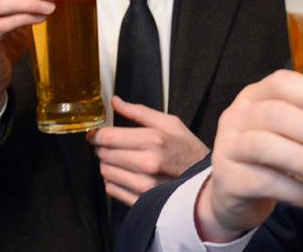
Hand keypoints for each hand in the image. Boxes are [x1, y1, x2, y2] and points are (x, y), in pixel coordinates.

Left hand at [87, 96, 209, 205]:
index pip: (108, 137)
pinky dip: (114, 181)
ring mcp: (144, 185)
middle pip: (104, 154)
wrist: (206, 182)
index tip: (96, 134)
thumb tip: (115, 101)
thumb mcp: (171, 123)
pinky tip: (128, 175)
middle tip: (115, 146)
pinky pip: (111, 189)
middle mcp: (147, 163)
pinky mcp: (141, 201)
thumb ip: (139, 112)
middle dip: (104, 148)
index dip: (97, 134)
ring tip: (124, 161)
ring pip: (105, 172)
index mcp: (154, 140)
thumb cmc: (188, 150)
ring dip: (109, 164)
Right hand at [195, 70, 302, 242]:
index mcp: (254, 96)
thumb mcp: (282, 131)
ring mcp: (227, 146)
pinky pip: (261, 182)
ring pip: (265, 146)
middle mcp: (236, 116)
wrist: (232, 193)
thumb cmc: (267, 155)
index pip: (280, 83)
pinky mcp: (226, 179)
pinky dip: (291, 190)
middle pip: (275, 114)